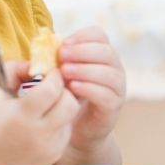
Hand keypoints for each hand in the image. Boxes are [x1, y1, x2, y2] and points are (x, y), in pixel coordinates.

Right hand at [0, 68, 78, 164]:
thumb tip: (38, 61)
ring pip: (71, 117)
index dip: (54, 76)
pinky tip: (44, 122)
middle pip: (70, 103)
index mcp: (21, 115)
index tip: (50, 72)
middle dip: (65, 90)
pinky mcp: (54, 156)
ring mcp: (48, 147)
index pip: (53, 89)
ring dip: (63, 106)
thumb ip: (15, 70)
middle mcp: (38, 133)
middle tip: (54, 87)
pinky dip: (60, 123)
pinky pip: (66, 132)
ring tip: (46, 105)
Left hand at [58, 27, 125, 160]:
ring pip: (108, 73)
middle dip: (82, 52)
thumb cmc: (67, 96)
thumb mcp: (63, 74)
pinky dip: (89, 89)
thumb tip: (47, 44)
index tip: (63, 43)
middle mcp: (114, 68)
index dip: (82, 36)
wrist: (76, 128)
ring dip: (85, 70)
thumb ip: (59, 59)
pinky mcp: (114, 107)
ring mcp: (117, 88)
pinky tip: (72, 88)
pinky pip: (106, 95)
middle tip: (61, 56)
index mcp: (102, 55)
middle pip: (106, 52)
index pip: (99, 35)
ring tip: (64, 72)